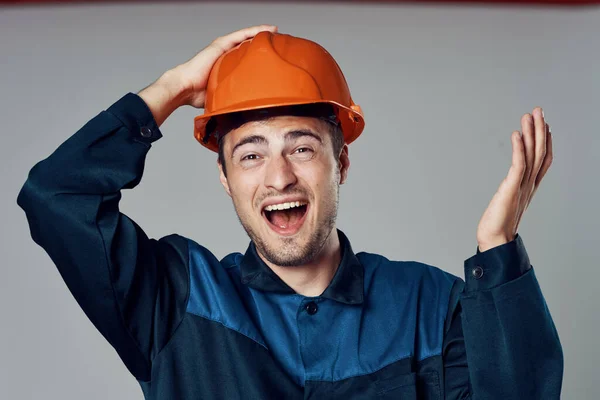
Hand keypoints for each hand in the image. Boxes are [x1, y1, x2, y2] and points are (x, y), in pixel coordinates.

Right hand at [175, 24, 277, 107]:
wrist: (185, 89)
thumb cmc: (198, 95)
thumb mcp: (222, 96)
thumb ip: (232, 97)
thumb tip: (245, 111)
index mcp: (226, 65)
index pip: (245, 57)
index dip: (258, 55)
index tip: (273, 56)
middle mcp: (225, 54)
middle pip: (247, 44)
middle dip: (262, 42)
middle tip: (278, 41)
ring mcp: (222, 47)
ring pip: (245, 36)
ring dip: (260, 32)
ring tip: (275, 30)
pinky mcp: (221, 44)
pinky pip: (240, 35)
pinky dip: (253, 31)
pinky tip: (265, 29)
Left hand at [475, 107, 552, 251]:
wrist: (495, 240)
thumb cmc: (498, 225)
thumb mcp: (508, 202)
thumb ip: (512, 191)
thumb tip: (510, 185)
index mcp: (529, 187)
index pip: (542, 160)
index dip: (545, 142)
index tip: (545, 125)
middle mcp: (529, 185)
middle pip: (539, 152)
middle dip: (540, 130)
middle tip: (539, 110)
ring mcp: (522, 186)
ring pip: (532, 154)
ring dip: (531, 133)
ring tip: (529, 114)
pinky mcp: (511, 188)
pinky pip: (518, 164)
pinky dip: (518, 148)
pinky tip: (516, 134)